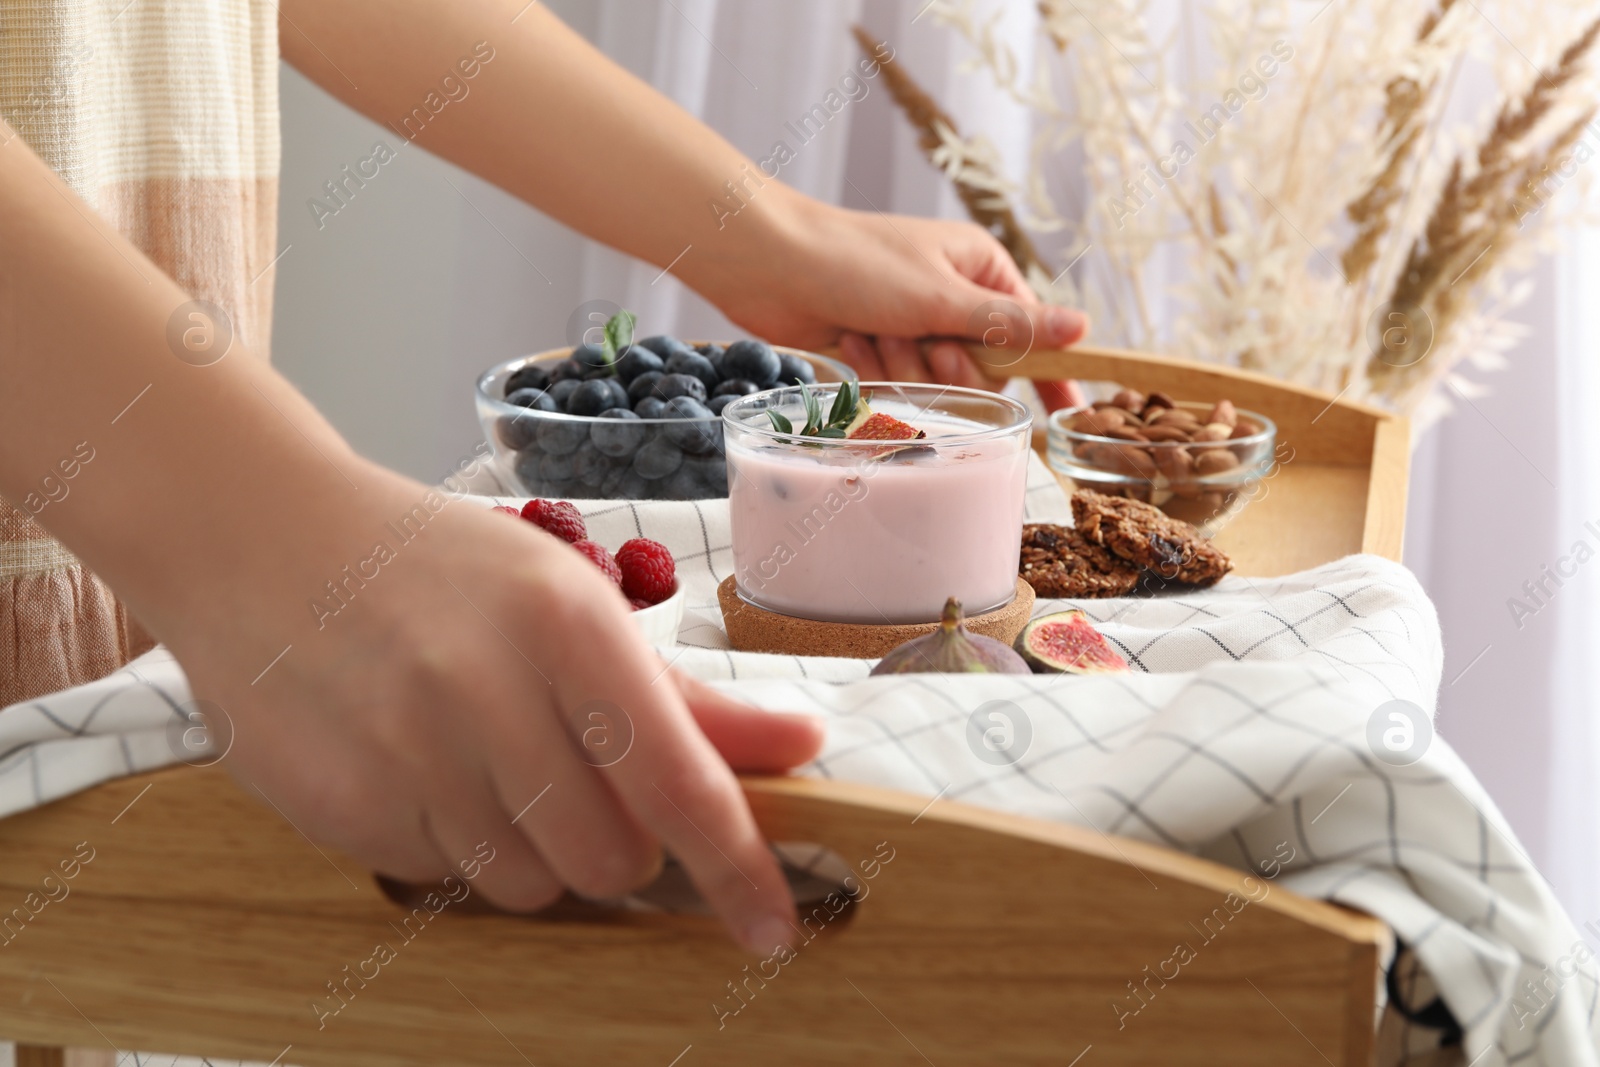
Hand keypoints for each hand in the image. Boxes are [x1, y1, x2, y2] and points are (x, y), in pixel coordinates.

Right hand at [174, 462, 822, 954]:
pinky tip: (421, 765)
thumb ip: (689, 694)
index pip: (679, 781)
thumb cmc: (442, 571)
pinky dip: (458, 844)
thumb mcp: (572, 602)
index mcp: (567, 622)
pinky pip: (445, 880)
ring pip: (529, 886)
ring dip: (538, 851)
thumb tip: (802, 743)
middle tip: (583, 783)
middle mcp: (486, 688)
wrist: (263, 543)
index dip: (739, 866)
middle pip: (611, 859)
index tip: (774, 928)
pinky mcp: (343, 806)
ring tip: (491, 762)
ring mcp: (405, 753)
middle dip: (622, 849)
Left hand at [705, 196, 1088, 386]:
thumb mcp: (940, 297)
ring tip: (870, 331)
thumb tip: (1081, 328)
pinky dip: (870, 367)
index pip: (1031, 331)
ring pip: (931, 381)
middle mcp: (951, 295)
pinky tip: (846, 339)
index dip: (1050, 372)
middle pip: (979, 369)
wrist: (769, 263)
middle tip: (922, 342)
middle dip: (944, 366)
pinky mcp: (876, 344)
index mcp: (980, 270)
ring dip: (898, 365)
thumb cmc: (854, 263)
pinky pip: (893, 383)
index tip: (1068, 414)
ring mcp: (912, 322)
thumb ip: (1010, 324)